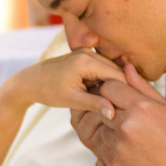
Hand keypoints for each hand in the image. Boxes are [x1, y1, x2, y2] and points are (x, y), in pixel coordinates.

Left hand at [2, 48, 124, 117]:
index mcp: (86, 61)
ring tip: (120, 102)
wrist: (30, 81)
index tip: (135, 106)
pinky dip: (106, 80)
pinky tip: (107, 94)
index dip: (128, 90)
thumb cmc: (48, 91)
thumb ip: (94, 104)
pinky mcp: (85, 56)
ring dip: (115, 84)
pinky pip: (102, 68)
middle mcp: (88, 53)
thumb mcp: (71, 100)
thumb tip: (114, 113)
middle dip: (124, 87)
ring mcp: (87, 53)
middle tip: (131, 106)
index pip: (117, 75)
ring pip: (111, 69)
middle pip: (116, 70)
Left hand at [71, 63, 165, 165]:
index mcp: (141, 107)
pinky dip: (103, 138)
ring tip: (117, 124)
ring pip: (95, 122)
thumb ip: (142, 87)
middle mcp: (126, 124)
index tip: (114, 90)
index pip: (110, 86)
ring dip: (102, 121)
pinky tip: (118, 140)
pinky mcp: (110, 158)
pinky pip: (97, 141)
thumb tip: (126, 67)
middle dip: (103, 101)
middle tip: (110, 104)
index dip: (110, 86)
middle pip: (99, 102)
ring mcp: (116, 143)